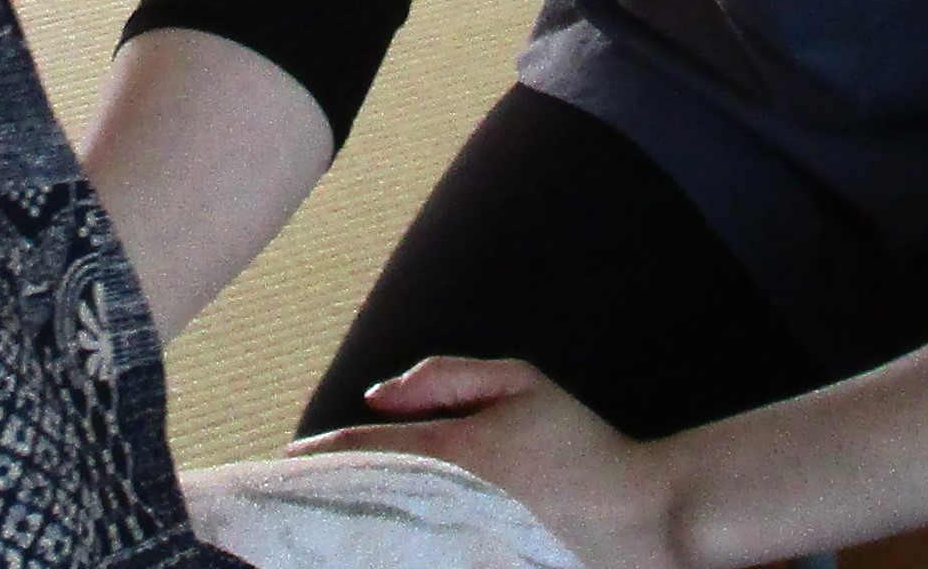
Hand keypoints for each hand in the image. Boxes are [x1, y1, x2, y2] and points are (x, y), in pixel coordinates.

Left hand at [288, 356, 685, 568]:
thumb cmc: (580, 444)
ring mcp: (460, 547)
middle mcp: (447, 504)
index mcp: (453, 451)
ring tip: (317, 533)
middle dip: (321, 499)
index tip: (287, 460)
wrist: (641, 515)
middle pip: (362, 503)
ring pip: (382, 542)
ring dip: (349, 534)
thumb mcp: (520, 384)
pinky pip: (421, 564)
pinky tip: (372, 554)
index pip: (364, 452)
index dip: (318, 456)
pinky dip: (391, 556)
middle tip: (286, 501)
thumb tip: (375, 395)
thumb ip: (444, 378)